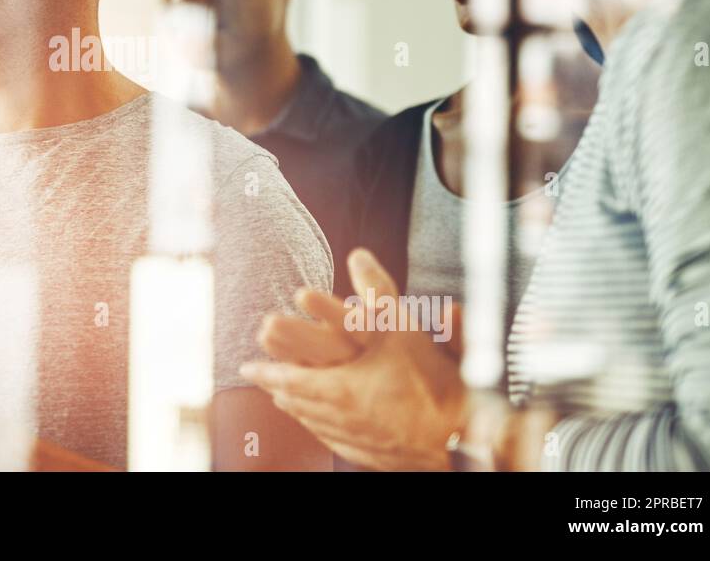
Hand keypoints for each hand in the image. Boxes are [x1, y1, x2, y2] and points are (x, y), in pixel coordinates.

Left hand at [241, 248, 467, 470]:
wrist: (464, 441)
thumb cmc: (434, 384)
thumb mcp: (405, 328)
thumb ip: (379, 289)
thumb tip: (358, 254)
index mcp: (339, 390)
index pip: (289, 380)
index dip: (265, 372)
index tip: (245, 368)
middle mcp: (341, 419)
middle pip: (297, 403)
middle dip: (275, 387)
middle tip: (259, 378)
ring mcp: (355, 440)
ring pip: (313, 422)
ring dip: (294, 406)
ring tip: (281, 396)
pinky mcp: (371, 455)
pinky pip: (333, 439)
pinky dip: (318, 425)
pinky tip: (319, 419)